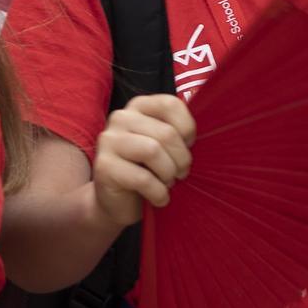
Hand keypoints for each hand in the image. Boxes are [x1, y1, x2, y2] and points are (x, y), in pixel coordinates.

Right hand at [92, 94, 195, 229]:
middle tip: (182, 173)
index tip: (189, 146)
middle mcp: (121, 118)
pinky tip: (160, 198)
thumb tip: (204, 134)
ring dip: (169, 174)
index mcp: (139, 106)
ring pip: (153, 151)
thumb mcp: (164, 146)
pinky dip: (158, 192)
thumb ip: (177, 132)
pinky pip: (142, 178)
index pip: (170, 105)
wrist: (116, 203)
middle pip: (165, 133)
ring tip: (169, 184)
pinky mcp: (104, 167)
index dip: (187, 128)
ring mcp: (109, 141)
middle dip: (181, 158)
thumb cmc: (147, 170)